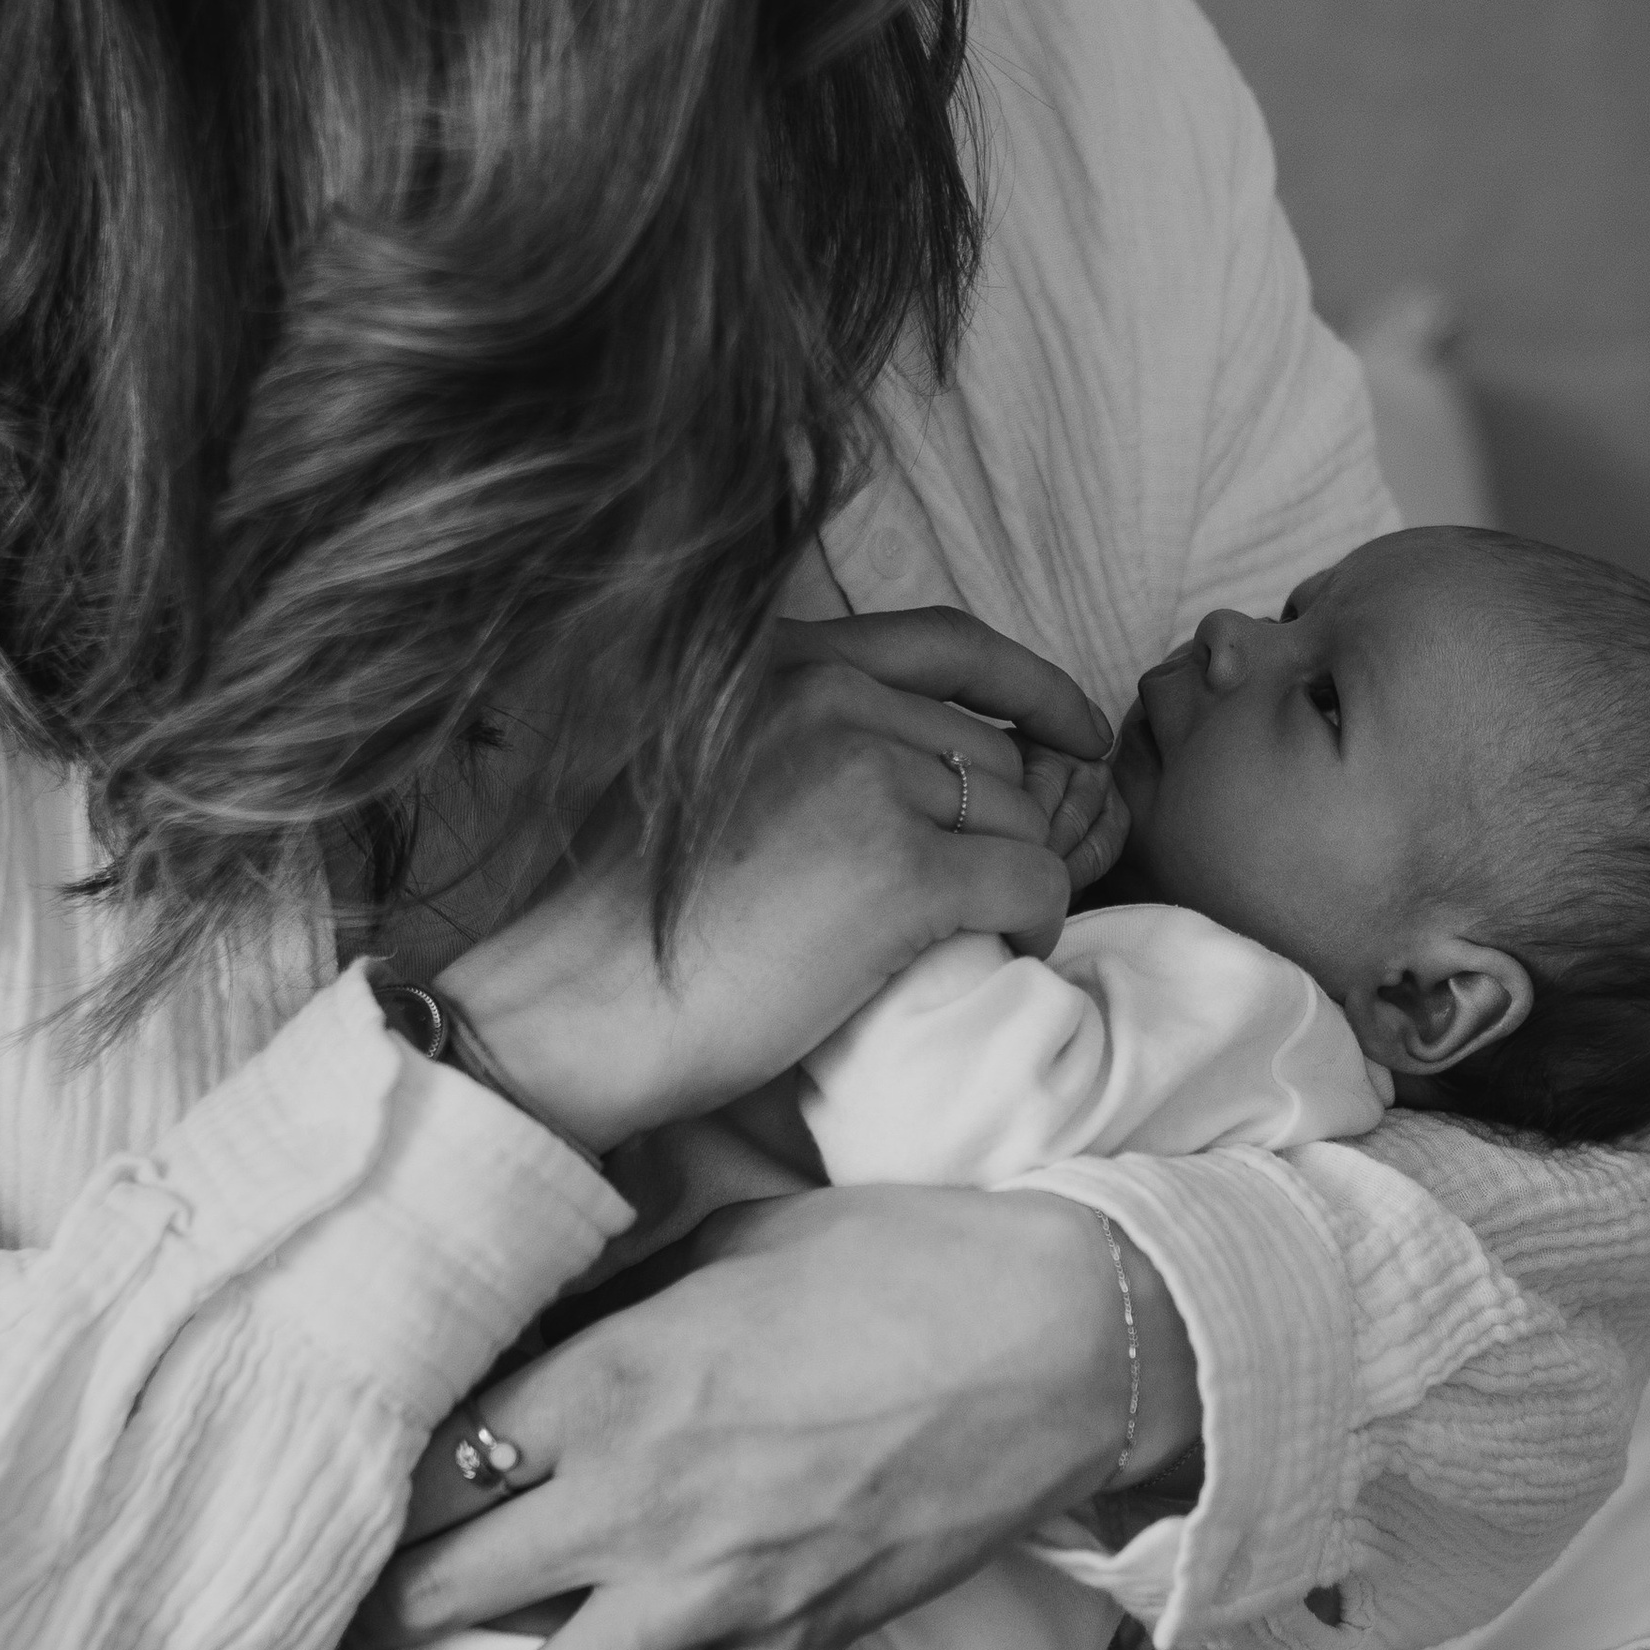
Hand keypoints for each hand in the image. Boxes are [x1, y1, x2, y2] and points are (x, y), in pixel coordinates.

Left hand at [352, 1184, 1197, 1649]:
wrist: (1057, 1334)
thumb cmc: (898, 1259)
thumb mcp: (730, 1240)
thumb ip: (624, 1291)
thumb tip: (556, 1308)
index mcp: (606, 1380)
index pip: (439, 1459)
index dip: (378, 1490)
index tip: (346, 1504)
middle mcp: (635, 1497)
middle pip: (451, 1580)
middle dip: (379, 1614)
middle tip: (339, 1631)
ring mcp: (715, 1586)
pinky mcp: (798, 1639)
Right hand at [448, 614, 1107, 1150]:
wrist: (574, 1007)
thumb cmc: (624, 919)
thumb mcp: (703, 772)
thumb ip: (796, 737)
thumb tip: (916, 761)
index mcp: (775, 662)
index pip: (948, 642)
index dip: (1031, 684)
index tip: (1074, 730)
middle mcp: (827, 697)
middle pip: (990, 749)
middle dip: (1004, 825)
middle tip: (982, 896)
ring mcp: (868, 776)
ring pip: (1020, 816)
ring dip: (1016, 881)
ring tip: (966, 938)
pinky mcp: (903, 868)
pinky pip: (1033, 882)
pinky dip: (1033, 925)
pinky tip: (995, 955)